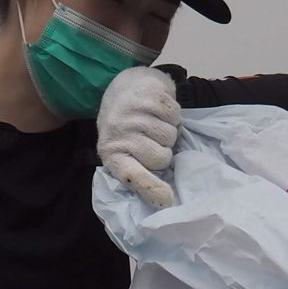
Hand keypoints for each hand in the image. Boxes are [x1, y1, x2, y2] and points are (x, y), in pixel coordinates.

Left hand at [97, 66, 181, 206]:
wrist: (126, 87)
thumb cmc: (127, 128)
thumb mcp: (124, 151)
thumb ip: (138, 172)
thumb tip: (164, 199)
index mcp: (111, 153)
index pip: (131, 176)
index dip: (150, 188)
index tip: (166, 201)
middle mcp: (119, 133)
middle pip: (161, 159)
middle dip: (163, 152)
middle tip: (153, 141)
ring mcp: (133, 113)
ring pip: (171, 137)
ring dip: (169, 132)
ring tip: (155, 124)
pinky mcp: (148, 96)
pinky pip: (175, 115)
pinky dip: (174, 114)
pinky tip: (160, 111)